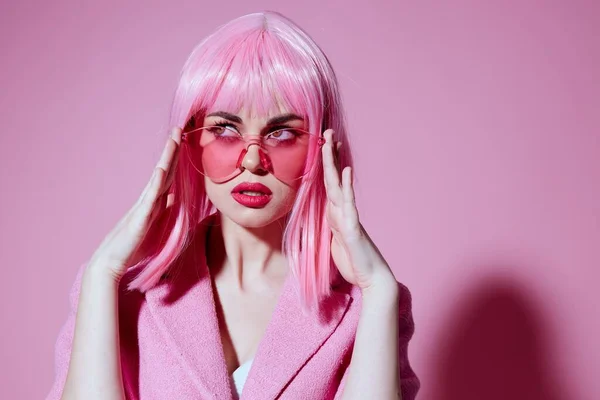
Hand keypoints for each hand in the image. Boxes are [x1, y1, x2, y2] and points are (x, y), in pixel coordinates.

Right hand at [87, 127, 181, 280]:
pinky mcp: (140, 219)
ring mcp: (143, 207)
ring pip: (158, 178)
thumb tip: (176, 200)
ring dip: (167, 158)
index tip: (185, 142)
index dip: (178, 160)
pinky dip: (156, 183)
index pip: (170, 178)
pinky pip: (149, 198)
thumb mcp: (155, 227)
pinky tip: (162, 170)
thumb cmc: (132, 248)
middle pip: (165, 171)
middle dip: (173, 150)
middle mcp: (149, 201)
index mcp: (154, 203)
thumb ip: (164, 212)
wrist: (110, 263)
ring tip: (174, 139)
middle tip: (180, 129)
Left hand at [322, 129, 396, 291]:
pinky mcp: (352, 228)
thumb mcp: (336, 241)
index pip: (329, 184)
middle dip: (328, 155)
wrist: (371, 279)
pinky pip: (347, 204)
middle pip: (332, 178)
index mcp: (337, 214)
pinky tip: (345, 170)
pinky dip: (345, 187)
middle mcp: (343, 211)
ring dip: (332, 163)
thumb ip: (333, 225)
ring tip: (330, 142)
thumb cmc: (354, 262)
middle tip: (326, 132)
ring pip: (337, 185)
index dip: (325, 164)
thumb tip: (329, 213)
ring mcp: (348, 217)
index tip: (324, 145)